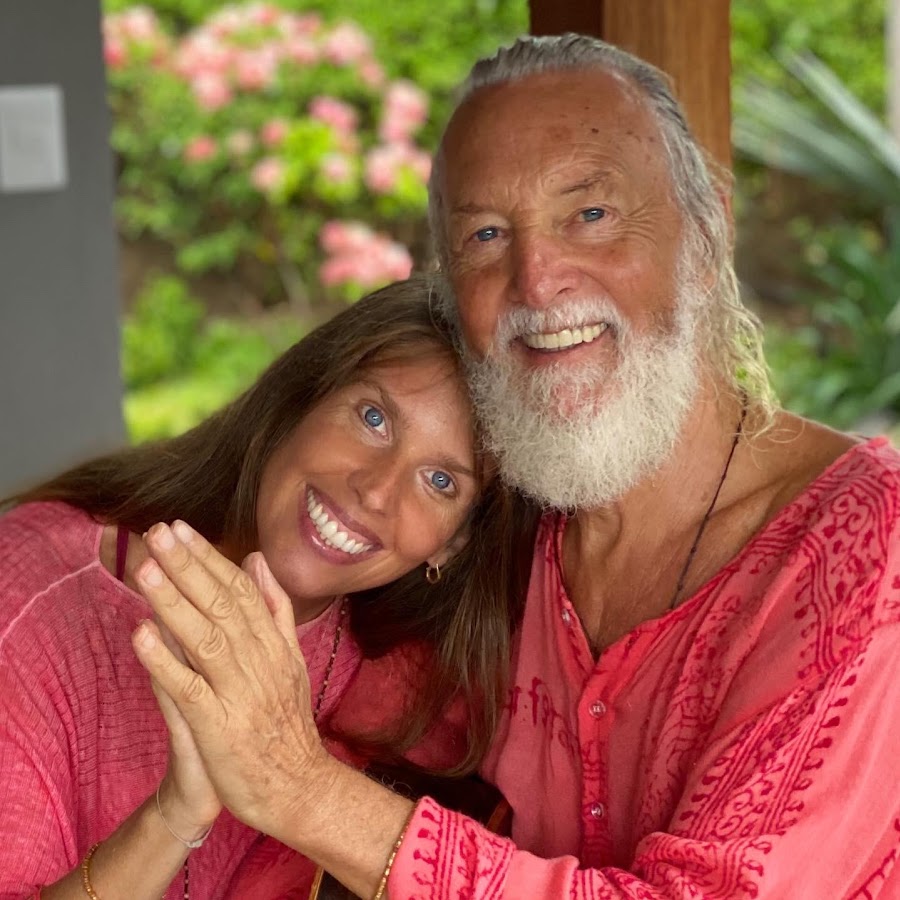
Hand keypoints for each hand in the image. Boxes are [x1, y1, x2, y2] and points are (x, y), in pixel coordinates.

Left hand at [131, 521, 335, 839]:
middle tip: (158, 532)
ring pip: (204, 638)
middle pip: (221, 605)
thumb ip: (274, 608)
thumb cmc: (287, 724)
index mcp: (273, 643)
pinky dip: (164, 660)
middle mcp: (259, 660)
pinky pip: (189, 688)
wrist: (299, 788)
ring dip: (173, 602)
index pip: (239, 590)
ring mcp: (240, 692)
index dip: (208, 558)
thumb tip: (257, 559)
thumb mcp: (290, 658)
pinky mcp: (219, 725)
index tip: (181, 529)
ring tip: (146, 569)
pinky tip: (141, 634)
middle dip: (187, 566)